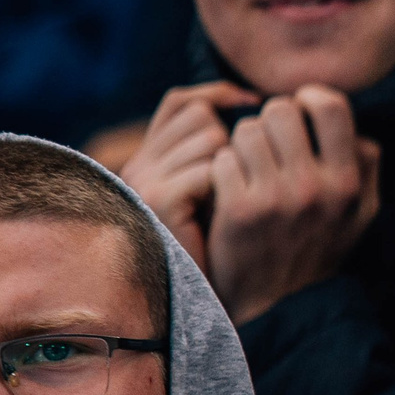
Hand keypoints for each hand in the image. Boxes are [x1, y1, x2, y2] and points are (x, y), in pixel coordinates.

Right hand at [121, 81, 261, 271]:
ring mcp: (145, 181)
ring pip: (210, 139)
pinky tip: (226, 214)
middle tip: (241, 184)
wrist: (207, 297)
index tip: (253, 109)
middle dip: (234, 143)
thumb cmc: (227, 243)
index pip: (183, 102)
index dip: (218, 99)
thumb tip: (251, 97)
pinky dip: (227, 188)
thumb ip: (225, 146)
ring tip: (232, 203)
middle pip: (201, 116)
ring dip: (237, 167)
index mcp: (153, 157)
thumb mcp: (224, 185)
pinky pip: (209, 170)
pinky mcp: (158, 201)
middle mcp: (141, 163)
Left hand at [205, 86, 380, 325]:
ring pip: (246, 132)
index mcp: (348, 182)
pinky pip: (222, 159)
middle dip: (269, 122)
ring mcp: (276, 198)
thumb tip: (355, 127)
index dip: (308, 99)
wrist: (280, 307)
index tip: (299, 112)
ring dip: (242, 146)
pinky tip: (230, 190)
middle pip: (280, 111)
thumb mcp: (359, 214)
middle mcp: (316, 187)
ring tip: (248, 169)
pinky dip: (222, 170)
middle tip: (267, 144)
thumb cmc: (318, 250)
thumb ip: (365, 167)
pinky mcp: (239, 211)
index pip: (330, 105)